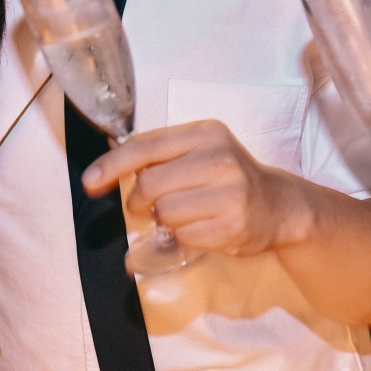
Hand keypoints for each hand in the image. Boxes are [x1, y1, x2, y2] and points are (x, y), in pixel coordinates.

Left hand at [81, 120, 310, 257]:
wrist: (279, 205)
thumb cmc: (229, 178)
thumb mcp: (201, 150)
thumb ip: (161, 152)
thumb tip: (107, 158)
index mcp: (207, 133)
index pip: (147, 146)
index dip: (112, 165)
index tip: (91, 182)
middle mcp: (220, 158)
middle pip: (150, 183)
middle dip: (141, 200)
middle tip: (152, 205)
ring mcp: (230, 192)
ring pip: (165, 213)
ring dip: (164, 221)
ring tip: (185, 216)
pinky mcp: (233, 225)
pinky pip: (183, 237)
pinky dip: (183, 237)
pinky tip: (203, 228)